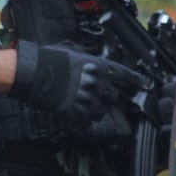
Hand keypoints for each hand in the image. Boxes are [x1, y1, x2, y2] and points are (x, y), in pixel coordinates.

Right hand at [9, 42, 145, 126]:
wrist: (33, 71)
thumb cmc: (50, 58)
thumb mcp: (74, 53)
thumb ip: (88, 62)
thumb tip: (93, 65)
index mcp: (97, 66)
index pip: (123, 74)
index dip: (134, 80)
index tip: (142, 83)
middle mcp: (95, 83)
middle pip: (113, 97)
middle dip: (107, 98)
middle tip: (98, 97)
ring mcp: (85, 98)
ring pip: (101, 112)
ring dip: (95, 111)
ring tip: (85, 107)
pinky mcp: (74, 111)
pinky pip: (85, 122)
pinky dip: (82, 122)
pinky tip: (76, 118)